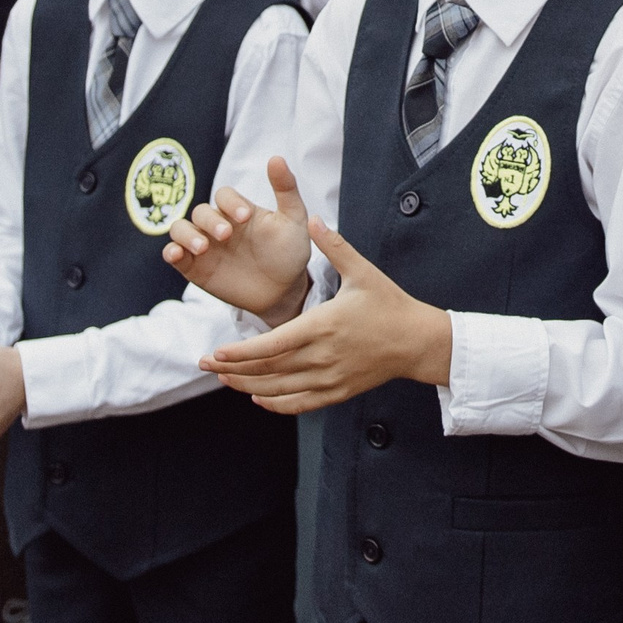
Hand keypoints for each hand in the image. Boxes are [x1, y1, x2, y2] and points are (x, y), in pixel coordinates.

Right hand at [164, 157, 316, 326]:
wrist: (283, 291)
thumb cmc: (289, 252)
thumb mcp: (293, 220)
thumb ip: (286, 189)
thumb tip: (276, 158)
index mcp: (238, 210)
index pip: (224, 195)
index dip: (230, 202)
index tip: (245, 217)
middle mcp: (218, 224)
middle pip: (200, 212)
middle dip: (210, 221)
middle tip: (226, 235)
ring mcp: (204, 246)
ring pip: (180, 229)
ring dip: (187, 235)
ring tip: (203, 247)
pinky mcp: (195, 268)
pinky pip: (174, 255)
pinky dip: (171, 252)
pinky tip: (177, 255)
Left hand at [199, 217, 450, 413]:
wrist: (417, 341)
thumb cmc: (389, 304)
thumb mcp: (362, 271)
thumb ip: (334, 246)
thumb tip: (312, 219)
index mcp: (323, 326)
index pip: (272, 345)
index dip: (240, 351)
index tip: (217, 350)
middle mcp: (322, 357)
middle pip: (267, 369)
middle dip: (233, 368)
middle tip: (205, 363)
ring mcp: (329, 378)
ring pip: (278, 389)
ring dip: (247, 386)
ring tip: (223, 378)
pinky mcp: (337, 392)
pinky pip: (299, 403)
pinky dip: (275, 403)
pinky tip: (258, 397)